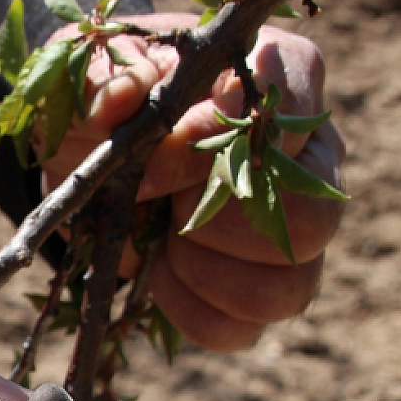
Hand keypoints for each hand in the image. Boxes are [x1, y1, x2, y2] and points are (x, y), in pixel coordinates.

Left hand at [42, 14, 346, 351]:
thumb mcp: (87, 72)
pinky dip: (188, 309)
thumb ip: (102, 78)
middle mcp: (308, 158)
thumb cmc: (105, 96)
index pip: (295, 102)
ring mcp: (293, 231)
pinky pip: (245, 328)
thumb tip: (126, 98)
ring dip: (205, 270)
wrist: (90, 152)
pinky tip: (159, 271)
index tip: (168, 133)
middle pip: (314, 216)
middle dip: (218, 219)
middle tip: (164, 198)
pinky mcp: (259, 289)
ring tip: (161, 236)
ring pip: (291, 286)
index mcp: (280, 77)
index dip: (224, 131)